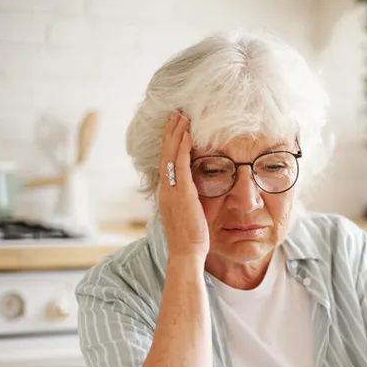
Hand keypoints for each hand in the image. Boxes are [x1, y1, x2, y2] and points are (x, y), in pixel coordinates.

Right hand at [158, 111, 208, 260]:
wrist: (187, 253)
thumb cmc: (192, 238)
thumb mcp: (190, 213)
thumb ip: (192, 198)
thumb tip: (202, 187)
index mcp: (167, 193)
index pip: (166, 162)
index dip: (169, 143)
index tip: (175, 127)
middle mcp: (166, 189)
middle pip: (165, 153)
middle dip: (170, 132)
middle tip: (176, 113)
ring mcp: (172, 190)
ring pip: (170, 154)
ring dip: (176, 133)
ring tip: (181, 116)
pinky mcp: (181, 193)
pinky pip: (180, 164)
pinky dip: (182, 147)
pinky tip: (188, 134)